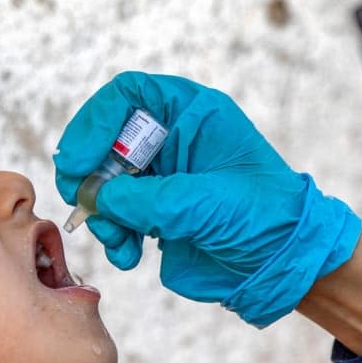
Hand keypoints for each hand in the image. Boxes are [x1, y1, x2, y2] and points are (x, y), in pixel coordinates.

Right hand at [54, 72, 361, 325]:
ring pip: (105, 182)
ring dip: (101, 213)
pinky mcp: (157, 213)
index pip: (127, 96)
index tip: (77, 161)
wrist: (284, 266)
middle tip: (82, 202)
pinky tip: (129, 256)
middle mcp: (173, 139)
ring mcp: (163, 177)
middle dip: (90, 174)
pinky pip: (116, 216)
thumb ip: (148, 200)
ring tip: (117, 240)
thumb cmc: (263, 219)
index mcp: (192, 114)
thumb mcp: (206, 204)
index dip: (94, 124)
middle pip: (106, 139)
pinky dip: (114, 236)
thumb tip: (100, 200)